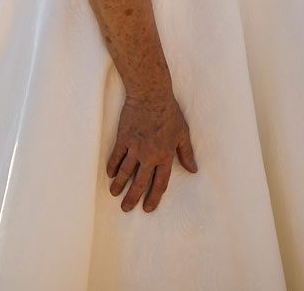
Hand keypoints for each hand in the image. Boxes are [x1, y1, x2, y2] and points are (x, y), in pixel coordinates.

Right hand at [106, 91, 197, 212]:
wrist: (151, 94)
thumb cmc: (169, 112)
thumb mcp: (183, 133)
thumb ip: (187, 153)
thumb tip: (193, 170)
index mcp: (165, 155)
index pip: (160, 183)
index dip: (153, 198)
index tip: (148, 208)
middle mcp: (149, 155)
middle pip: (140, 182)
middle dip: (132, 198)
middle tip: (126, 209)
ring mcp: (135, 147)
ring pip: (125, 172)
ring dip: (119, 185)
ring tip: (114, 194)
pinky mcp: (123, 138)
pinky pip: (116, 157)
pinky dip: (112, 167)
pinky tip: (110, 174)